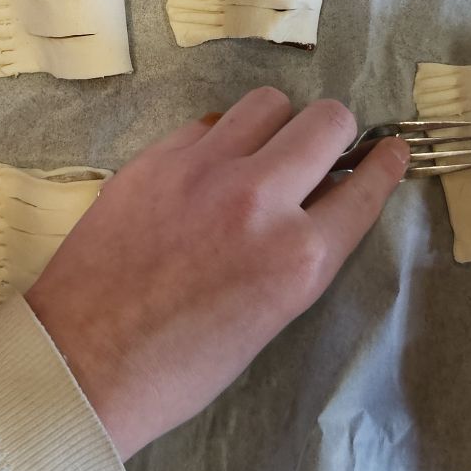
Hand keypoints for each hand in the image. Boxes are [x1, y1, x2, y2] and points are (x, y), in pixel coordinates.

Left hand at [26, 89, 406, 460]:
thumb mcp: (271, 318)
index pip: (365, 186)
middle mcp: (260, 201)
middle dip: (335, 134)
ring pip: (268, 103)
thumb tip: (318, 202)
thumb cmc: (180, 367)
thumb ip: (302, 252)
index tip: (388, 150)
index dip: (383, 164)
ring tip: (261, 153)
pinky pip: (208, 123)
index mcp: (299, 257)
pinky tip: (205, 173)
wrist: (83, 366)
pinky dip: (218, 140)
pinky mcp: (156, 159)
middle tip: (321, 151)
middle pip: (326, 122)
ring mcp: (204, 171)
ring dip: (277, 125)